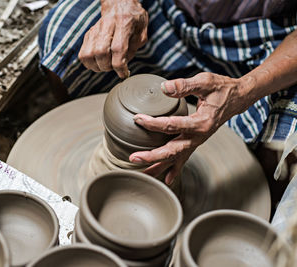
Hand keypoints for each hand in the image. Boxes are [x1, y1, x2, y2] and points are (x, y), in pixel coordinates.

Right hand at [78, 0, 147, 78]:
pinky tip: (97, 63)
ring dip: (97, 66)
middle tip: (114, 68)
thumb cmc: (133, 18)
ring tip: (105, 66)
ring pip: (89, 54)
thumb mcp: (142, 31)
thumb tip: (124, 63)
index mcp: (124, 23)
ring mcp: (95, 30)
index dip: (120, 66)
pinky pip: (83, 54)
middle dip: (107, 66)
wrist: (119, 3)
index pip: (118, 48)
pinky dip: (89, 63)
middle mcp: (107, 26)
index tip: (123, 73)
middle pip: (101, 52)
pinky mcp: (88, 35)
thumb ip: (135, 47)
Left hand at [129, 72, 253, 184]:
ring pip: (176, 158)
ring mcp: (197, 142)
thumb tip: (164, 88)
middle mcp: (199, 137)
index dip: (153, 124)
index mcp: (201, 123)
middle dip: (152, 156)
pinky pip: (183, 159)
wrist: (238, 98)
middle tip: (134, 157)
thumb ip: (184, 85)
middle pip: (172, 150)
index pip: (172, 126)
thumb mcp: (205, 81)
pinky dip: (174, 170)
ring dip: (159, 166)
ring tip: (142, 174)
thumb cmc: (222, 89)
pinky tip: (166, 180)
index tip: (137, 119)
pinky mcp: (195, 142)